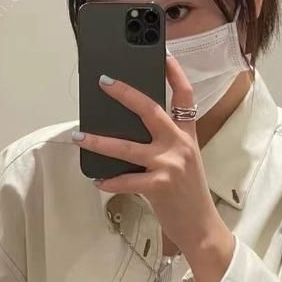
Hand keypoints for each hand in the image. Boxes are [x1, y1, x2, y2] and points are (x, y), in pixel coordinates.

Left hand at [70, 54, 235, 281]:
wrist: (201, 228)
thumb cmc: (187, 195)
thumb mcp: (183, 163)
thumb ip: (164, 144)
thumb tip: (128, 131)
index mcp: (187, 136)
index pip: (185, 97)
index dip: (175, 73)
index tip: (163, 54)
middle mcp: (180, 145)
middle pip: (151, 110)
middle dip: (125, 93)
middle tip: (104, 82)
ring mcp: (170, 165)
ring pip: (128, 146)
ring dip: (99, 141)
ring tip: (80, 136)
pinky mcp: (160, 186)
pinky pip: (127, 180)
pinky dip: (110, 181)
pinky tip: (98, 181)